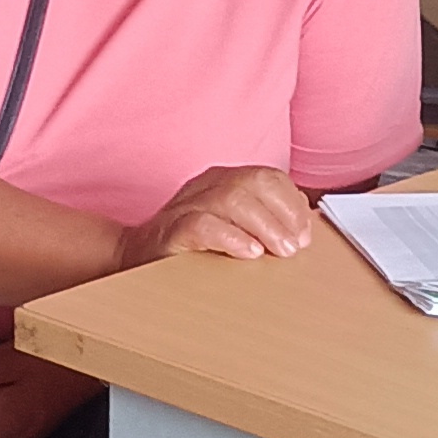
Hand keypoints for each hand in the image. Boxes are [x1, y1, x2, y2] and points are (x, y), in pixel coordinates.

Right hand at [114, 165, 312, 268]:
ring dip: (263, 226)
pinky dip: (229, 237)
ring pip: (231, 199)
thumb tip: (303, 232)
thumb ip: (262, 225)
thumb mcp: (230, 231)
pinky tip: (249, 253)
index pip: (267, 177)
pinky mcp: (168, 230)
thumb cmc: (189, 248)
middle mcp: (204, 186)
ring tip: (279, 252)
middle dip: (282, 214)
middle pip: (253, 182)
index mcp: (222, 181)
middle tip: (296, 247)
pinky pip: (201, 224)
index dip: (292, 204)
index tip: (306, 235)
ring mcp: (184, 205)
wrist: (132, 259)